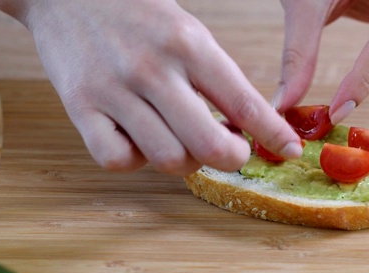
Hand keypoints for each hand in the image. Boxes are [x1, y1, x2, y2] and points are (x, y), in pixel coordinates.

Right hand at [0, 0, 302, 174]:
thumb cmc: (138, 16)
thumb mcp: (187, 31)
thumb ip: (215, 77)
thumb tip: (246, 127)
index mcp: (189, 44)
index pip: (243, 102)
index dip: (273, 134)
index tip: (289, 150)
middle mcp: (153, 68)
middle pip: (209, 145)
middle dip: (231, 158)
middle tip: (231, 151)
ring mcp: (113, 90)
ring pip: (167, 159)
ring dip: (183, 161)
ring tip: (180, 139)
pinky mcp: (79, 107)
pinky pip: (117, 160)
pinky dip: (135, 160)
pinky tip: (138, 140)